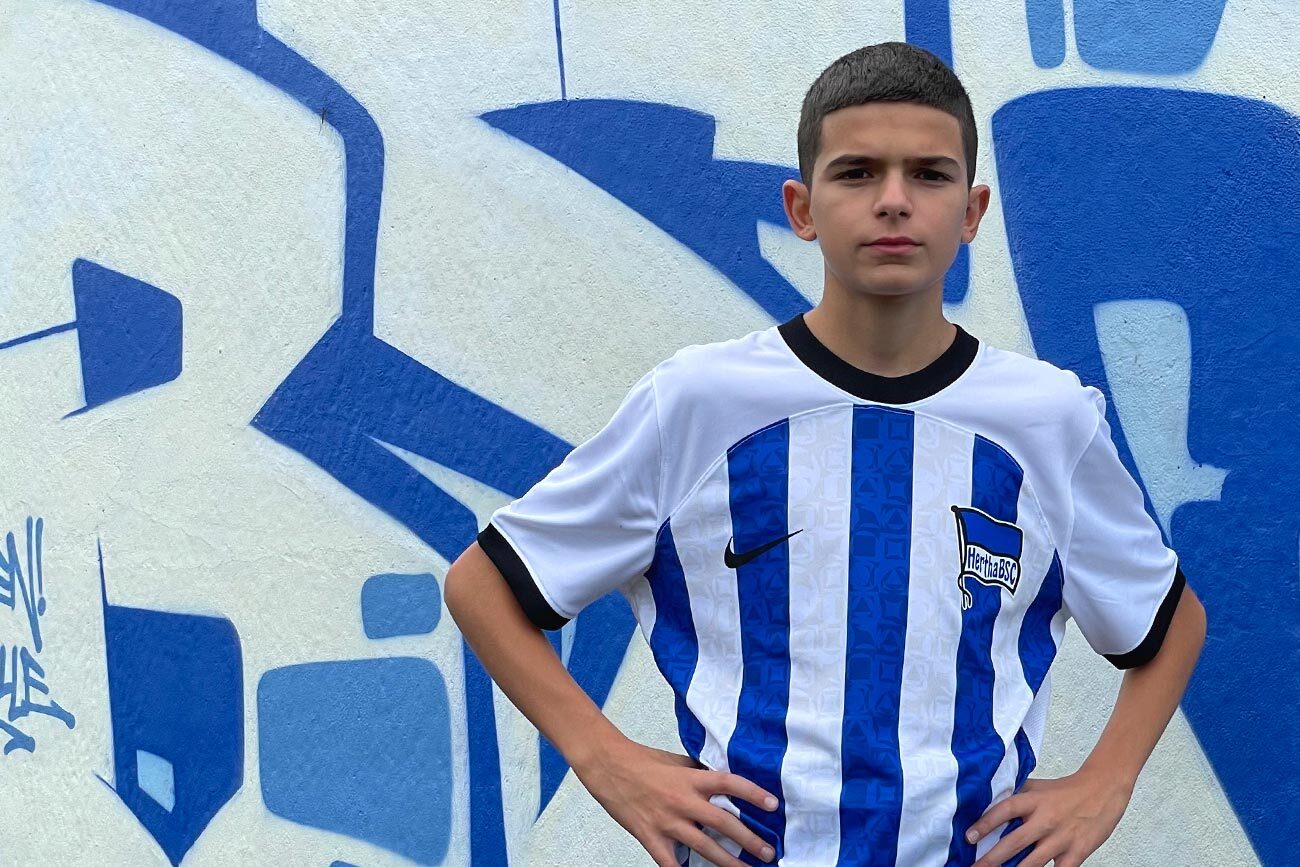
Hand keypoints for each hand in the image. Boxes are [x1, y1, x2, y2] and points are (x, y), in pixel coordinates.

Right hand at [571, 736, 778, 866]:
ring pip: (704, 847)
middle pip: (724, 823)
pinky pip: (670, 863)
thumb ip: (697, 772)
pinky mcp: (650, 837)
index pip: (730, 784)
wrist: (607, 765)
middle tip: (768, 852)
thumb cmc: (640, 760)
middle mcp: (683, 801)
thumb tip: (720, 781)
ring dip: (728, 862)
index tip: (773, 804)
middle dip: (749, 840)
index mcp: (691, 778)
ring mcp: (667, 822)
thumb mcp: (675, 760)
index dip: (753, 794)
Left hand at [967, 769, 1133, 866]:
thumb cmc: (1067, 790)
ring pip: (1033, 861)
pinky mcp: (1077, 852)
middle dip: (992, 858)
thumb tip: (989, 801)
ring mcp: (1061, 838)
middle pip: (1014, 841)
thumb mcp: (1038, 787)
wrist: (1103, 789)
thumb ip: (1016, 794)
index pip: (1004, 810)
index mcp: (1033, 801)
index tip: (969, 836)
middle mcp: (1046, 819)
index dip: (985, 823)